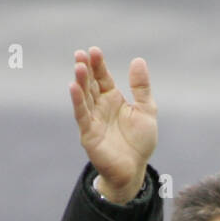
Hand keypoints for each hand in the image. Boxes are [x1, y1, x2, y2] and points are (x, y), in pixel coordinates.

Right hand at [69, 47, 156, 202]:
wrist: (134, 169)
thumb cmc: (140, 142)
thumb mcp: (146, 109)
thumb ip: (141, 87)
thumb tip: (137, 60)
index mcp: (113, 100)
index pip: (102, 78)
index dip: (98, 65)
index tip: (94, 50)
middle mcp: (100, 107)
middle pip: (90, 84)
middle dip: (86, 69)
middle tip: (81, 54)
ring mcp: (92, 120)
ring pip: (84, 97)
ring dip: (80, 82)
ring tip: (78, 66)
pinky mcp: (88, 134)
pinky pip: (81, 115)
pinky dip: (77, 101)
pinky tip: (73, 87)